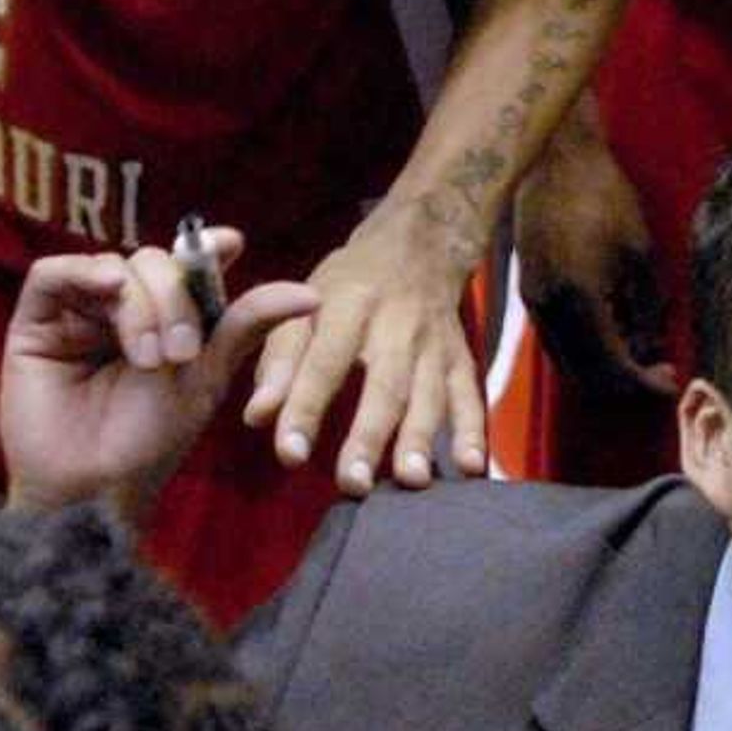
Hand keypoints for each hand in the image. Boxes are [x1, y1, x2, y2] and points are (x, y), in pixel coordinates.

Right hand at [0, 237, 321, 523]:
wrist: (93, 487)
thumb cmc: (149, 442)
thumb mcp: (206, 378)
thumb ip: (247, 326)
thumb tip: (311, 293)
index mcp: (164, 321)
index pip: (185, 269)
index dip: (206, 249)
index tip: (231, 243)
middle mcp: (120, 311)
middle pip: (152, 264)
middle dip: (175, 298)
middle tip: (182, 353)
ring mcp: (76, 314)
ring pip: (112, 266)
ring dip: (140, 303)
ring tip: (149, 359)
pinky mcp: (34, 320)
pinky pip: (55, 271)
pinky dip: (86, 273)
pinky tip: (107, 290)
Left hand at [245, 196, 490, 495]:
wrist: (420, 246)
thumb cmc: (349, 285)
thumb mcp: (306, 305)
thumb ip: (281, 360)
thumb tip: (258, 417)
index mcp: (349, 306)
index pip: (324, 361)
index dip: (306, 406)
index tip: (290, 454)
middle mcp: (397, 325)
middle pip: (384, 384)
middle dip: (369, 435)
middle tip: (352, 483)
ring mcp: (434, 344)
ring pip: (430, 395)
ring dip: (422, 439)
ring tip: (412, 481)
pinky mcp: (461, 359)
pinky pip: (469, 397)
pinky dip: (474, 433)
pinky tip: (471, 468)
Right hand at [513, 113, 677, 404]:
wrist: (556, 158)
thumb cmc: (604, 196)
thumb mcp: (638, 252)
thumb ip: (645, 308)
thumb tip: (651, 348)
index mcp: (579, 300)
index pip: (612, 367)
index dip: (644, 383)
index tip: (671, 381)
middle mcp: (549, 310)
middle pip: (585, 376)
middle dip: (624, 384)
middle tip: (658, 372)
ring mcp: (533, 302)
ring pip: (567, 361)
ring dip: (603, 369)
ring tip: (641, 355)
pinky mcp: (529, 291)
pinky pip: (557, 340)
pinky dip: (585, 349)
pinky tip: (613, 333)